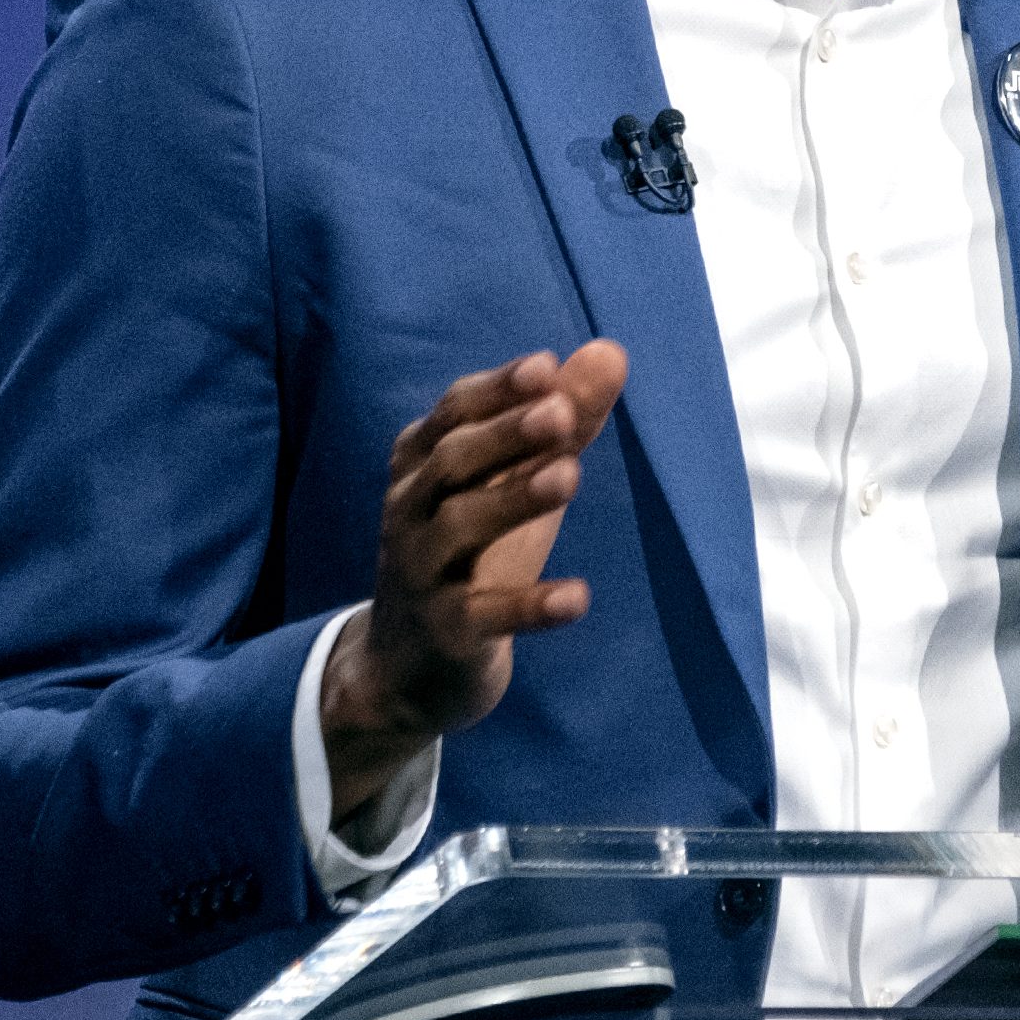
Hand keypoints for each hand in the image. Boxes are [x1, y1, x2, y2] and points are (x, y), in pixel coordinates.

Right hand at [320, 341, 627, 824]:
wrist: (407, 668)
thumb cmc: (470, 552)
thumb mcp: (515, 482)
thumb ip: (562, 421)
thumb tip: (611, 352)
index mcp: (422, 465)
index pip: (452, 414)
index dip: (497, 390)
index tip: (546, 366)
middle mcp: (411, 511)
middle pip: (451, 462)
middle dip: (504, 434)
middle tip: (560, 412)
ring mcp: (422, 573)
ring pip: (460, 528)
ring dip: (513, 499)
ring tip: (569, 475)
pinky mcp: (446, 633)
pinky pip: (483, 616)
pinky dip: (529, 606)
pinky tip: (577, 598)